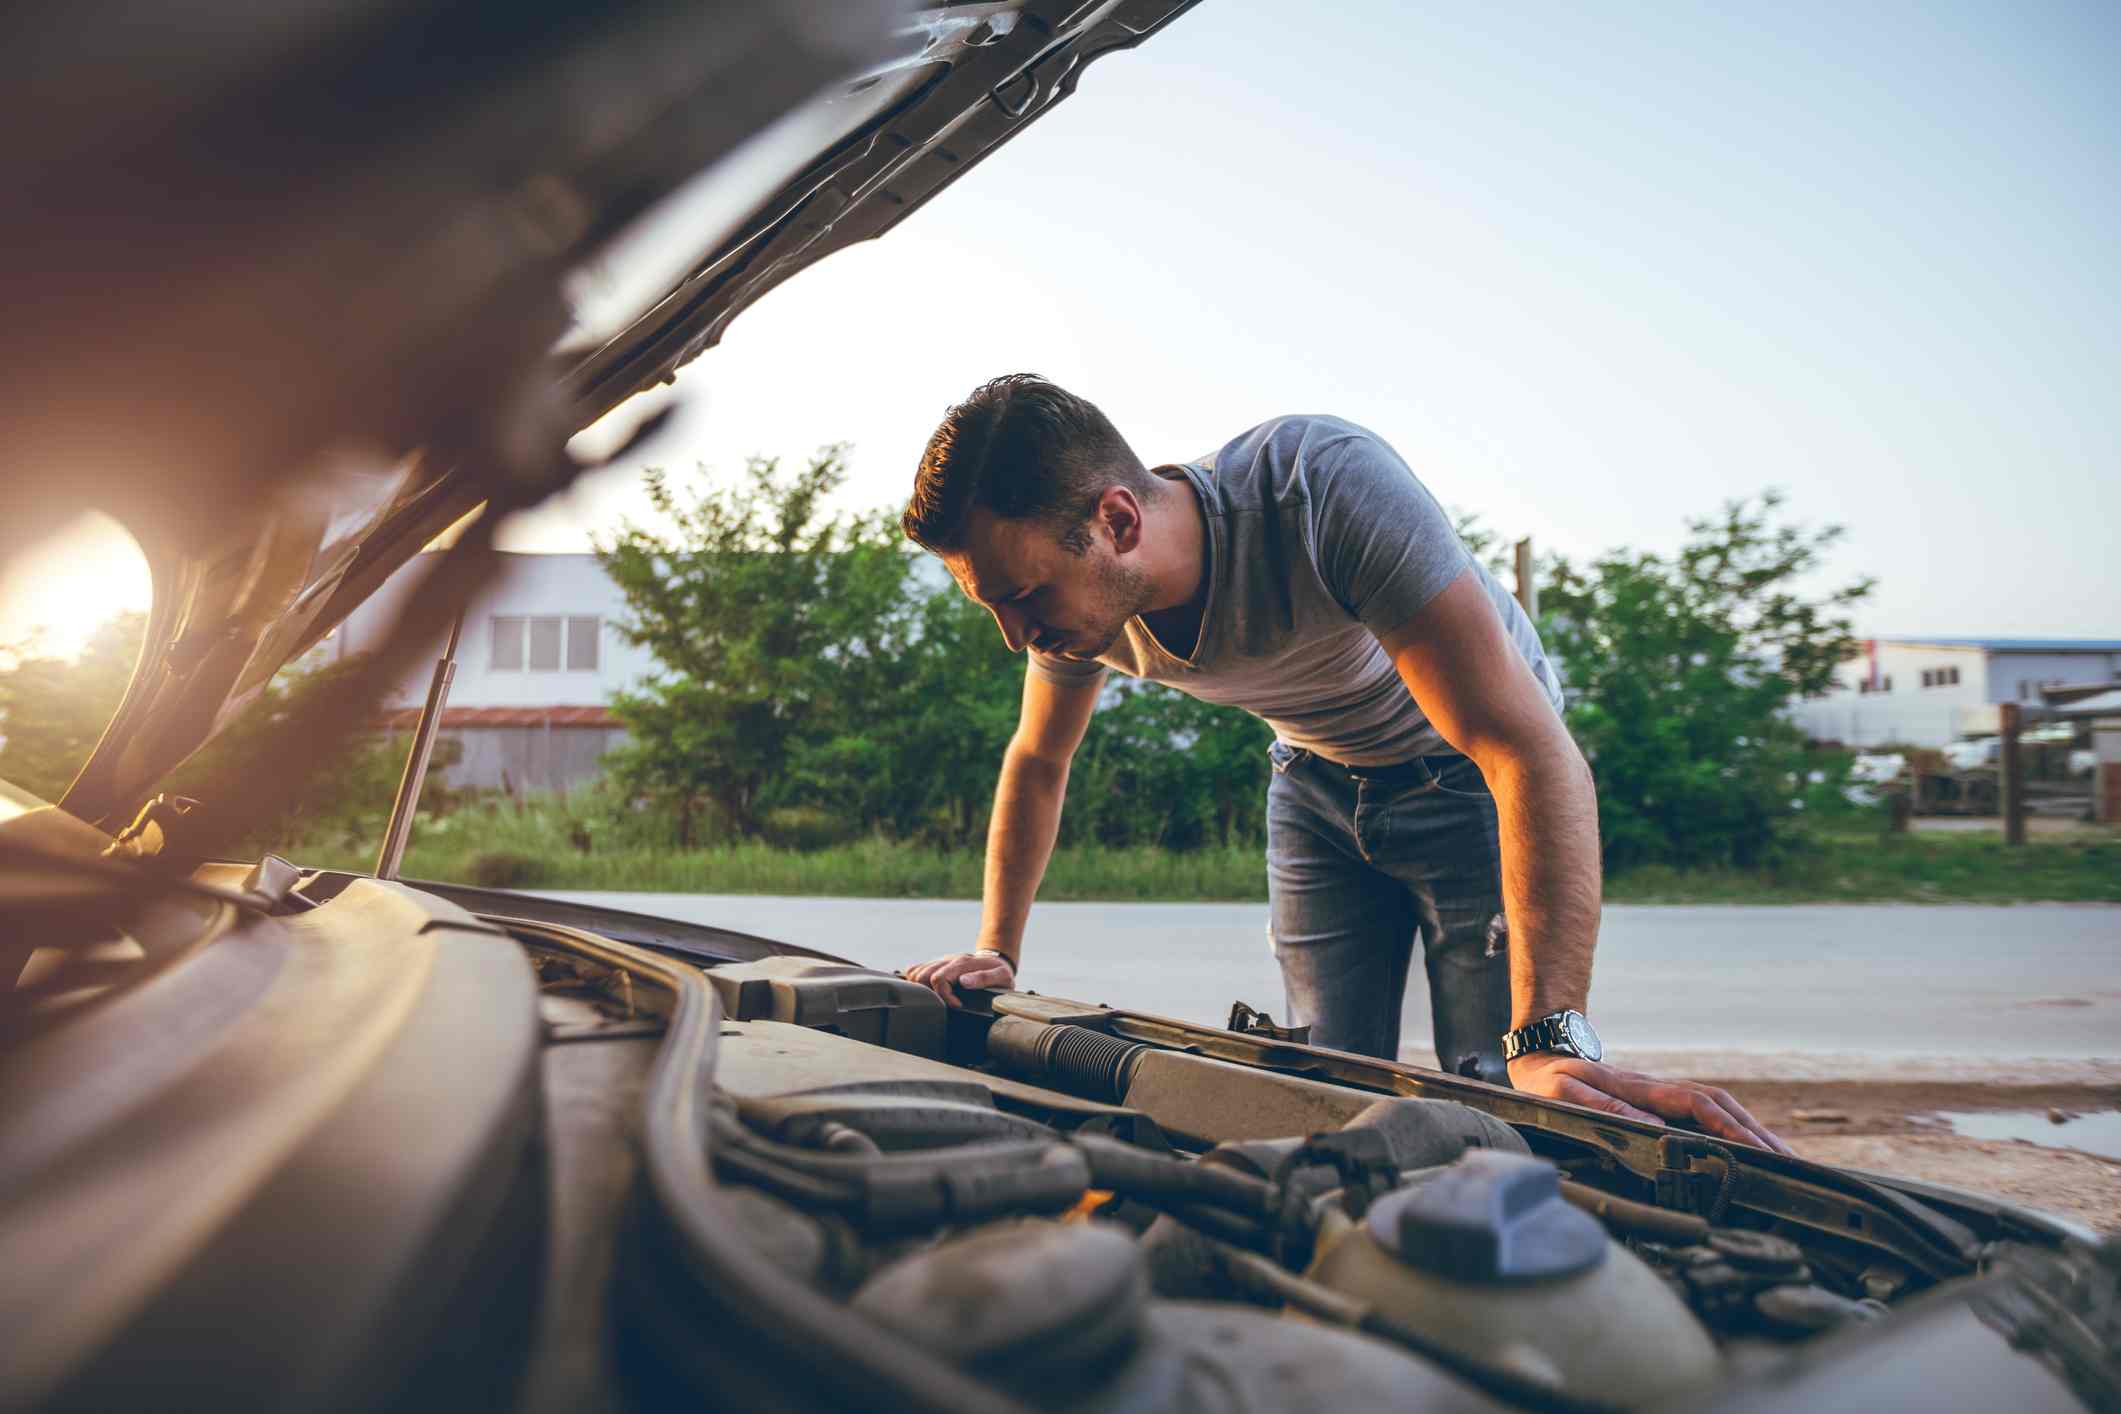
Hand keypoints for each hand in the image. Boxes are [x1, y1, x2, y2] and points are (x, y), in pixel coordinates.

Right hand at [905, 950, 1016, 1007]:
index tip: (958, 1006)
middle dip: (930, 994)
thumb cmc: (1000, 973)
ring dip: (923, 988)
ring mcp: (942, 962)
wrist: (998, 961)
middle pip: (922, 976)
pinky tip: (928, 991)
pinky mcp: (938, 965)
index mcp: (963, 963)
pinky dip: (916, 980)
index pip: (939, 979)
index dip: (944, 997)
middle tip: (946, 1004)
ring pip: (917, 972)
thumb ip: (984, 978)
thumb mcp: (1002, 976)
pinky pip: (917, 969)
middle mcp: (949, 960)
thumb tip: (964, 982)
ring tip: (939, 999)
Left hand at [1507, 1053, 1792, 1154]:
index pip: (1698, 1106)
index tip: (1759, 1151)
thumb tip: (1651, 1125)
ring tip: (1785, 1160)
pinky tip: (1751, 1150)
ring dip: (1753, 1132)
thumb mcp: (1563, 1092)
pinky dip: (1734, 1130)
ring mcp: (1662, 1096)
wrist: (1540, 1057)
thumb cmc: (1547, 1081)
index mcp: (1641, 1088)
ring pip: (1719, 1109)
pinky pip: (1706, 1116)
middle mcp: (1659, 1090)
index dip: (1730, 1128)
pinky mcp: (1660, 1105)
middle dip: (1758, 1133)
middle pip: (1722, 1106)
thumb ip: (1601, 1105)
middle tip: (1792, 1165)